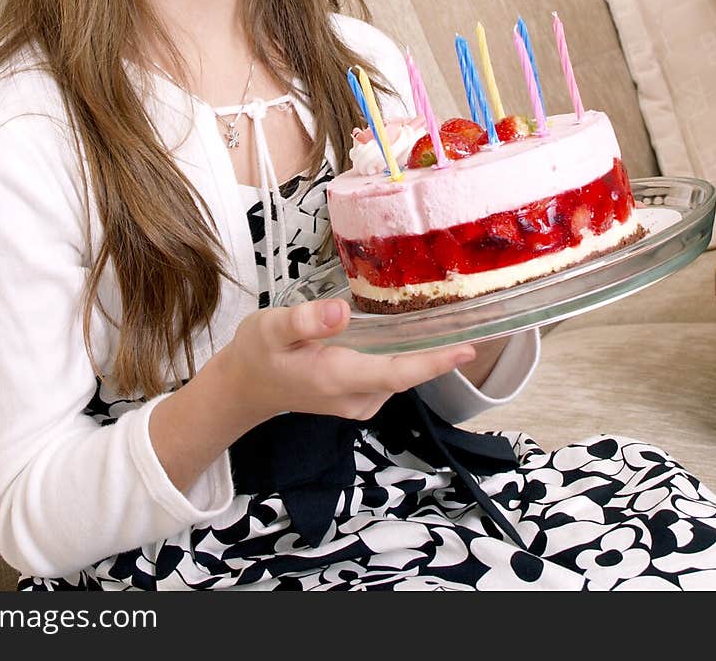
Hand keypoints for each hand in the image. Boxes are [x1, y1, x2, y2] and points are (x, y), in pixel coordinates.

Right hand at [220, 298, 475, 427]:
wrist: (246, 386)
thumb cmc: (257, 353)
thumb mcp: (270, 328)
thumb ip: (303, 320)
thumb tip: (340, 312)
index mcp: (336, 378)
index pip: (396, 373)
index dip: (433, 362)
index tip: (466, 348)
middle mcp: (355, 397)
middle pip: (406, 374)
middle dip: (438, 350)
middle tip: (469, 315)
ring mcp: (359, 402)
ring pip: (400, 375)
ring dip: (423, 351)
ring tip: (445, 315)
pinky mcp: (359, 398)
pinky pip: (390, 376)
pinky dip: (405, 355)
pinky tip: (410, 330)